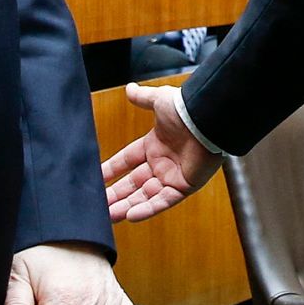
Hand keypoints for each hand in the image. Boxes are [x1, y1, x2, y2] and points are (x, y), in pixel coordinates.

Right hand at [103, 83, 220, 221]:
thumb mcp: (159, 101)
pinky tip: (130, 216)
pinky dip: (148, 209)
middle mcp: (162, 162)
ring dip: (127, 206)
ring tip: (108, 216)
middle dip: (116, 194)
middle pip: (133, 183)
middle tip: (98, 205)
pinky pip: (163, 201)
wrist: (207, 119)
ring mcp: (173, 175)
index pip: (127, 160)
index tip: (96, 178)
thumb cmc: (186, 108)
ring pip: (145, 196)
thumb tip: (129, 88)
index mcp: (154, 144)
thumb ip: (143, 98)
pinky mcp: (184, 186)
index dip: (111, 169)